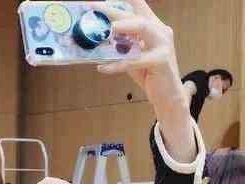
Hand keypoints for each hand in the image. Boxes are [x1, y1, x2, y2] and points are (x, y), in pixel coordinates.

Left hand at [93, 0, 194, 161]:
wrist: (166, 95)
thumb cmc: (149, 74)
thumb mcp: (132, 56)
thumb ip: (121, 45)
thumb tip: (99, 39)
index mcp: (153, 27)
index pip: (139, 6)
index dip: (124, 0)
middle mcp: (160, 31)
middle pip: (136, 15)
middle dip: (114, 11)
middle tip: (94, 7)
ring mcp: (163, 44)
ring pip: (142, 28)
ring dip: (122, 27)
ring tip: (104, 31)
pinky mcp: (161, 60)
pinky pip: (135, 60)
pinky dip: (117, 64)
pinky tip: (102, 68)